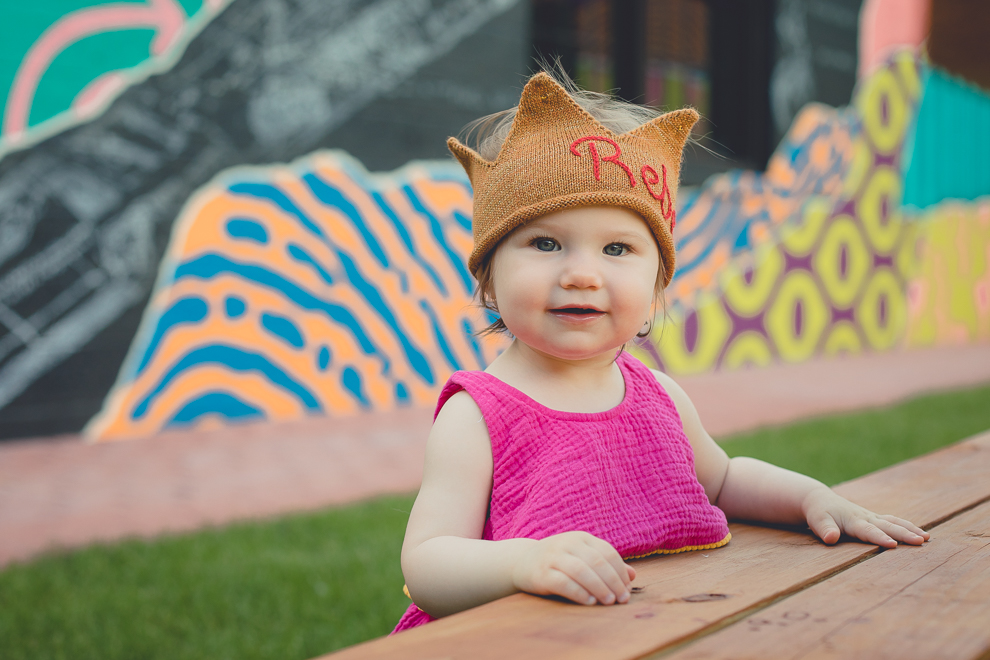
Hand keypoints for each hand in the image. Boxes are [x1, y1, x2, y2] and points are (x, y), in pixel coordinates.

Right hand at [512, 531, 635, 605]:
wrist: (522, 562)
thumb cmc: (559, 562)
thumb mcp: (582, 558)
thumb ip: (606, 565)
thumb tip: (633, 575)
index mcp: (580, 538)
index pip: (607, 552)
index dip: (620, 572)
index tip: (627, 589)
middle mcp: (567, 543)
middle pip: (597, 562)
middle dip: (613, 582)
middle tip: (621, 599)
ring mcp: (553, 557)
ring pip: (581, 571)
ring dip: (599, 587)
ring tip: (608, 602)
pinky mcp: (541, 573)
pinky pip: (563, 582)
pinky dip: (579, 592)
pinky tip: (589, 602)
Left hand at [802, 487, 929, 547]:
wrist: (820, 499)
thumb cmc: (818, 513)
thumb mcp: (817, 521)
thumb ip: (824, 529)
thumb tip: (830, 538)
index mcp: (853, 520)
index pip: (868, 531)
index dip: (880, 538)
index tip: (893, 545)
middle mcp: (865, 517)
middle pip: (887, 526)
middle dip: (904, 534)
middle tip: (921, 541)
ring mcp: (871, 517)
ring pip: (894, 522)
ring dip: (910, 529)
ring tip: (927, 538)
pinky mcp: (874, 518)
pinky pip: (893, 522)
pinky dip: (907, 526)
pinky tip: (919, 533)